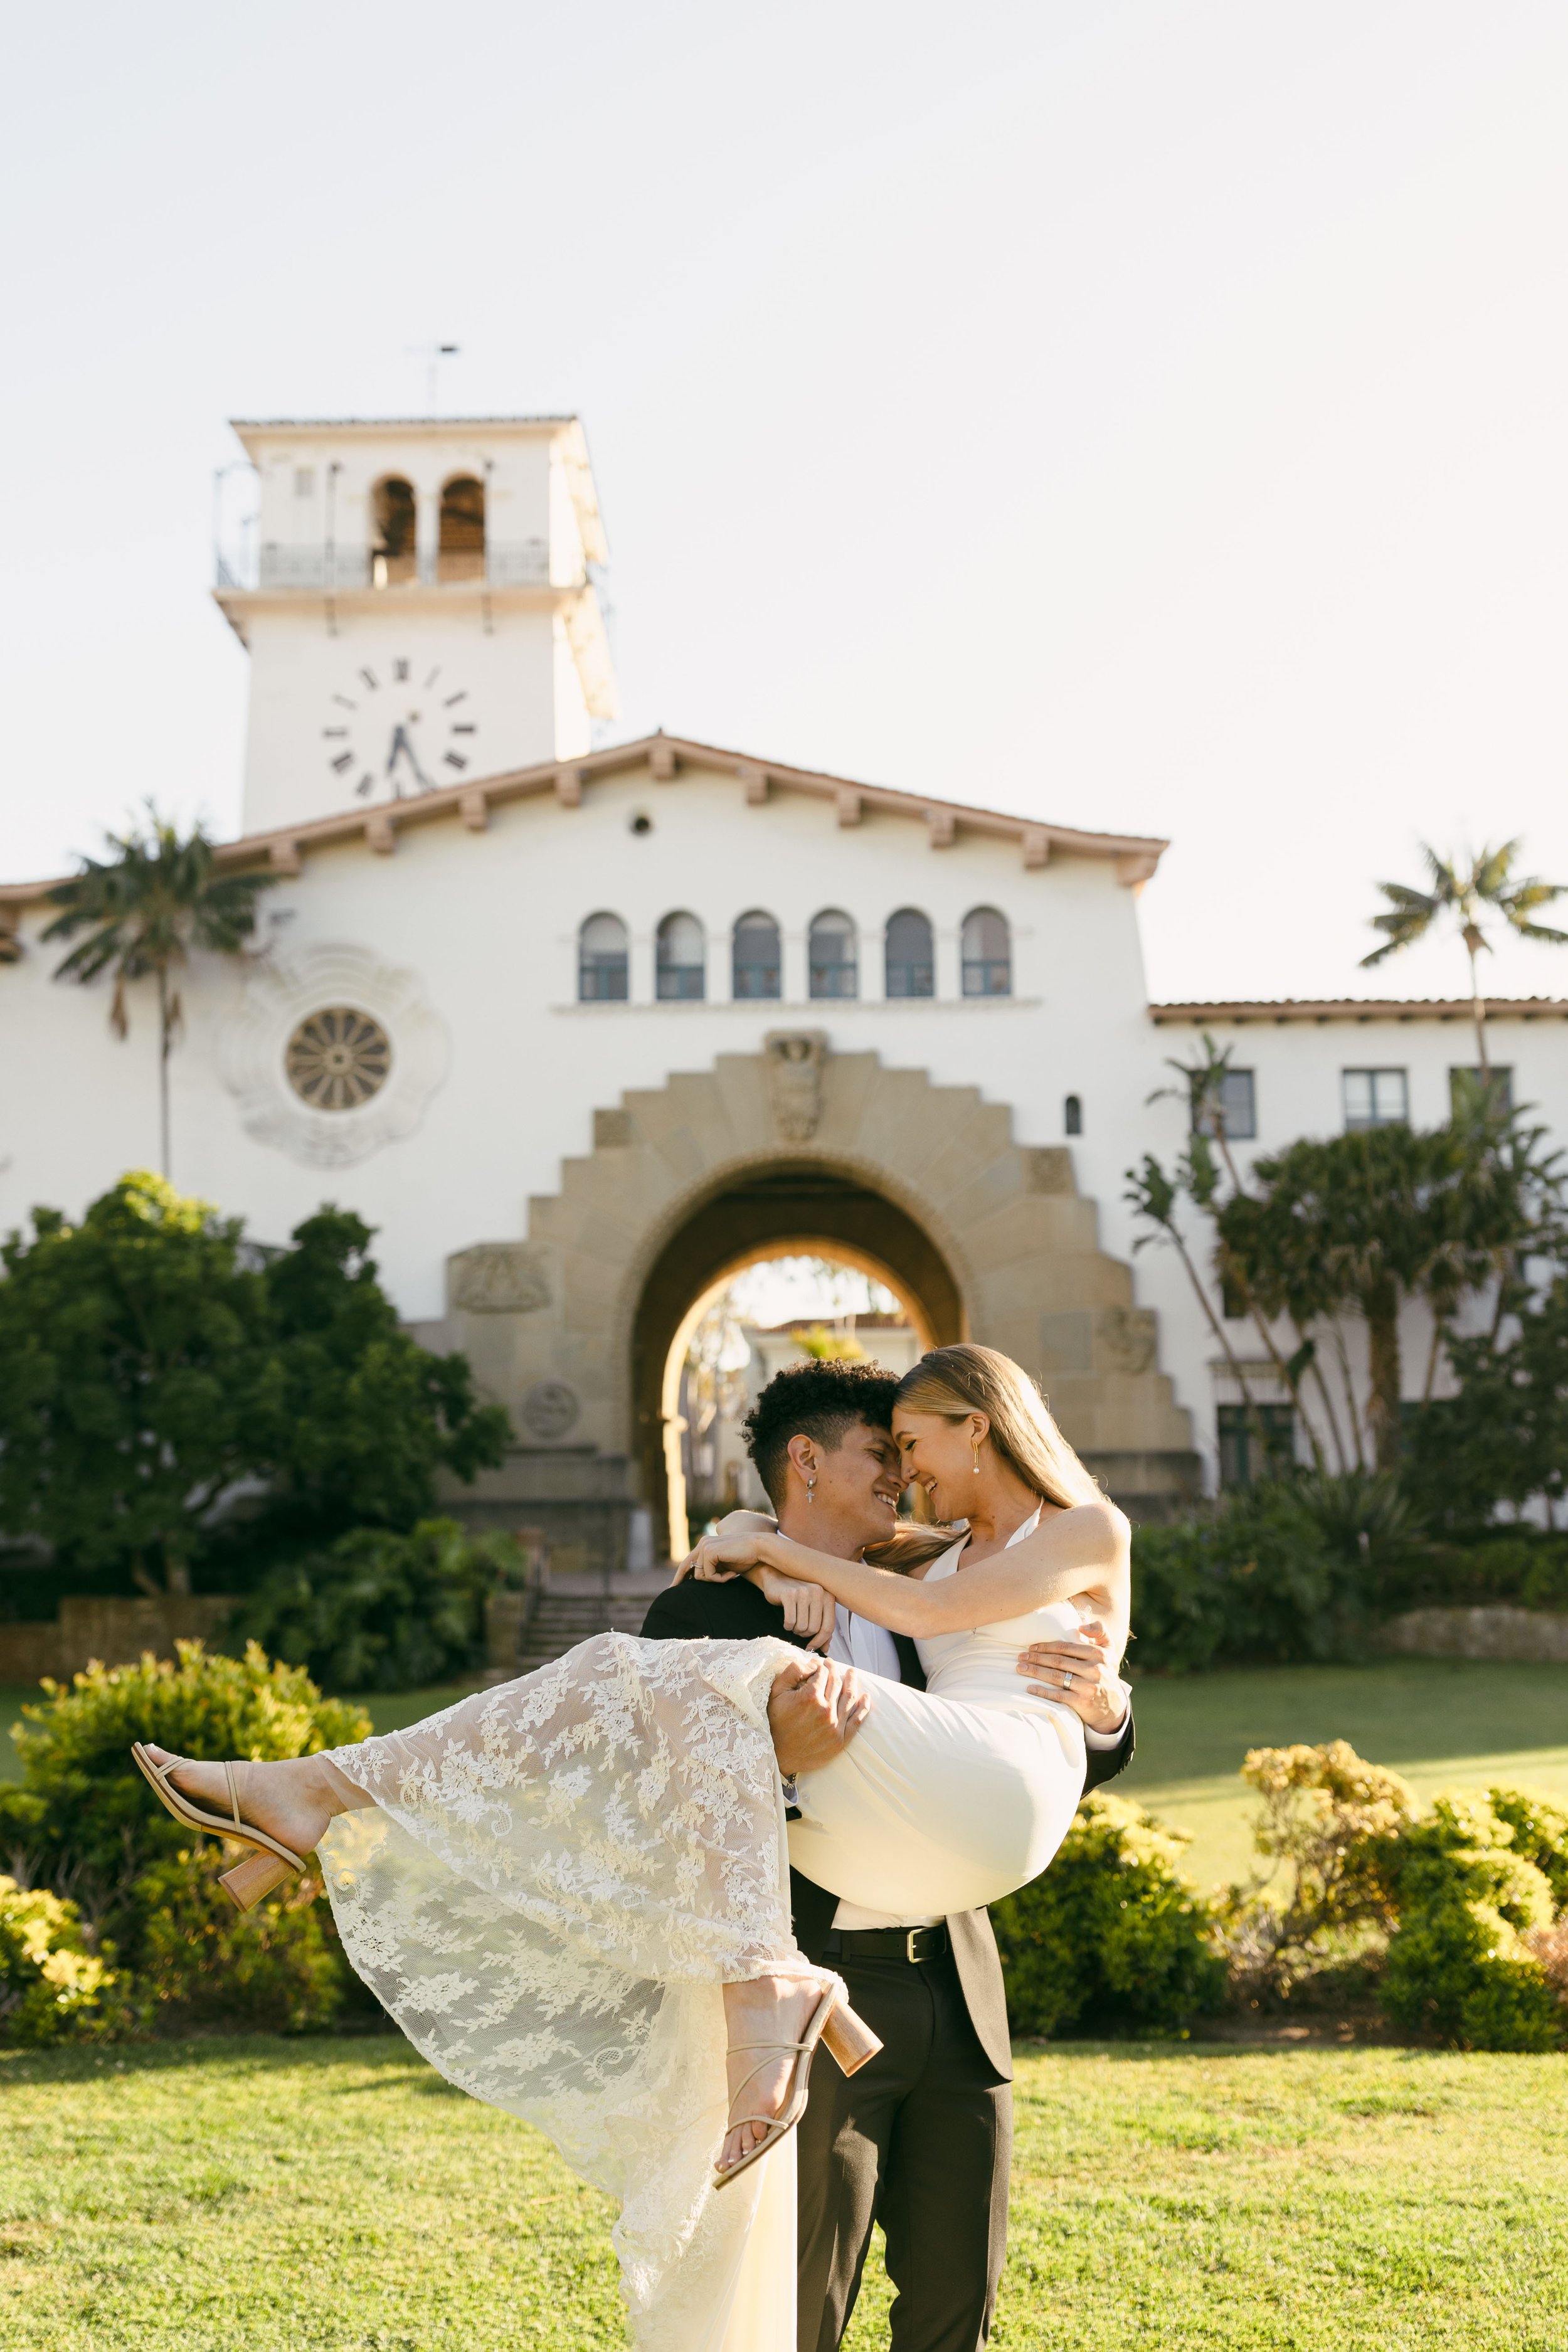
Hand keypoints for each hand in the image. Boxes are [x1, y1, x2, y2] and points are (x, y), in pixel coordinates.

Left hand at [679, 1526, 782, 1583]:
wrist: (759, 1548)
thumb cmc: (746, 1558)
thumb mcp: (724, 1565)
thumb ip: (712, 1568)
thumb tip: (698, 1580)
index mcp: (705, 1544)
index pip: (687, 1562)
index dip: (680, 1576)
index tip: (672, 1589)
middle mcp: (703, 1543)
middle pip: (689, 1569)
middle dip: (690, 1581)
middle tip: (688, 1590)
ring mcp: (705, 1546)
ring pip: (699, 1575)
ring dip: (715, 1580)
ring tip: (730, 1575)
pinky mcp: (709, 1552)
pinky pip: (709, 1575)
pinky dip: (720, 1579)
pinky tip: (732, 1574)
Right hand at [748, 1565, 835, 1649]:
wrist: (776, 1578)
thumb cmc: (797, 1597)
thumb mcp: (813, 1609)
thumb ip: (822, 1627)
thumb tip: (826, 1649)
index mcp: (828, 1596)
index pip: (828, 1626)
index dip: (820, 1641)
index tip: (811, 1647)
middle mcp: (818, 1592)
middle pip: (814, 1629)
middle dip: (804, 1634)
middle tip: (798, 1629)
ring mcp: (803, 1592)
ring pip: (802, 1626)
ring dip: (795, 1629)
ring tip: (792, 1622)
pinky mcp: (789, 1594)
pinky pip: (790, 1621)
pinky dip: (787, 1625)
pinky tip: (786, 1620)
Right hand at [767, 1655, 871, 1777]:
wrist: (778, 1756)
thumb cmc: (775, 1723)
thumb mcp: (776, 1692)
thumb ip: (793, 1671)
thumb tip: (812, 1663)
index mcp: (810, 1697)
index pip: (822, 1673)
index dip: (820, 1666)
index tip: (818, 1664)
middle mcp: (825, 1710)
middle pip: (836, 1683)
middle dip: (834, 1670)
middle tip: (832, 1664)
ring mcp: (835, 1726)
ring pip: (849, 1697)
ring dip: (852, 1682)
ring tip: (852, 1673)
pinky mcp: (840, 1740)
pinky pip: (856, 1720)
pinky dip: (863, 1707)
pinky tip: (865, 1697)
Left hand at [1015, 1618, 1129, 1735]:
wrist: (1114, 1706)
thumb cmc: (1106, 1672)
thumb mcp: (1109, 1649)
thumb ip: (1100, 1630)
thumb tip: (1081, 1623)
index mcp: (1098, 1654)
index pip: (1066, 1647)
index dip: (1046, 1646)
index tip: (1031, 1647)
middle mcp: (1094, 1669)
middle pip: (1058, 1661)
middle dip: (1036, 1658)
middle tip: (1020, 1656)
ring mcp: (1088, 1687)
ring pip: (1056, 1676)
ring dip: (1035, 1671)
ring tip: (1021, 1668)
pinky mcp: (1083, 1702)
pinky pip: (1058, 1695)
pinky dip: (1042, 1691)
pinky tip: (1030, 1688)